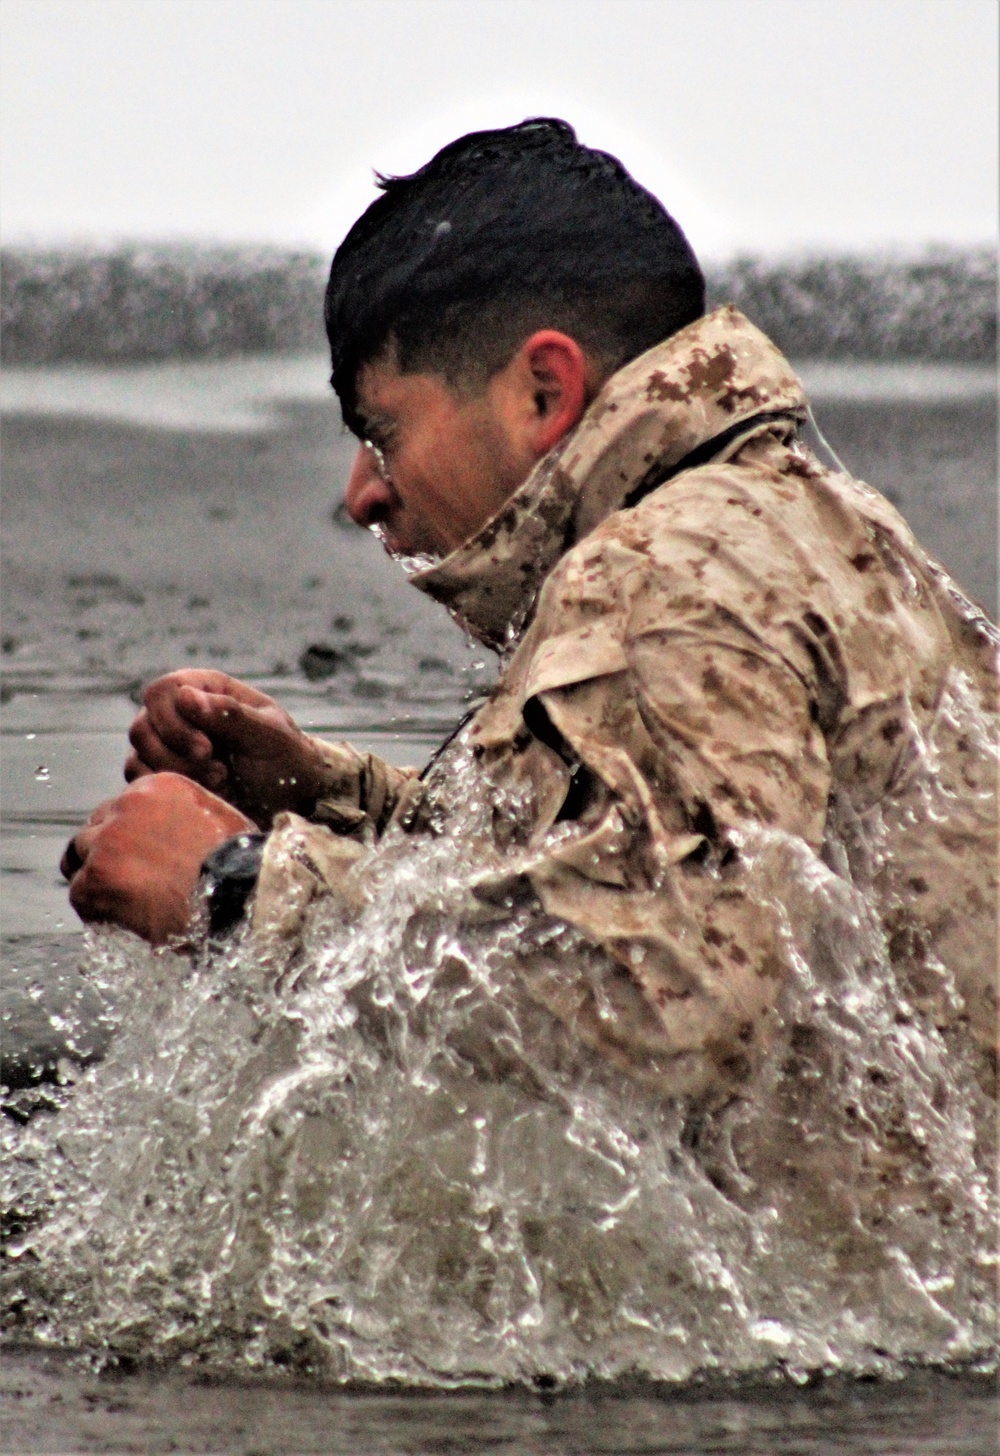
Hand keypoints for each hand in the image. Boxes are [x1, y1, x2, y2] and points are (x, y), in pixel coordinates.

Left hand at [61, 773, 254, 944]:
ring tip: (120, 902)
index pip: (122, 806)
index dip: (128, 834)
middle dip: (106, 853)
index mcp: (158, 786)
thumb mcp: (218, 821)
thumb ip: (186, 819)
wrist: (240, 896)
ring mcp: (108, 840)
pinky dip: (96, 909)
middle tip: (124, 881)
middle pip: (95, 827)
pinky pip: (80, 893)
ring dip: (96, 878)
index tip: (138, 856)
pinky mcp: (97, 877)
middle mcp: (127, 804)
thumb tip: (179, 838)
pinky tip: (122, 920)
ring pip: (80, 857)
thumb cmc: (240, 866)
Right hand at [125, 670, 333, 826]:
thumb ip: (231, 714)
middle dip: (176, 754)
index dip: (175, 722)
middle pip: (144, 725)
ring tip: (219, 782)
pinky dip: (164, 788)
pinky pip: (140, 778)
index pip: (163, 692)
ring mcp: (169, 744)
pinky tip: (199, 792)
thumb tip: (184, 697)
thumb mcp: (269, 735)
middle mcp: (181, 713)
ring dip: (175, 773)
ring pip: (140, 754)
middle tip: (218, 772)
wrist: (292, 799)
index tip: (207, 750)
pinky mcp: (165, 773)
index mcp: (206, 690)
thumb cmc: (286, 759)